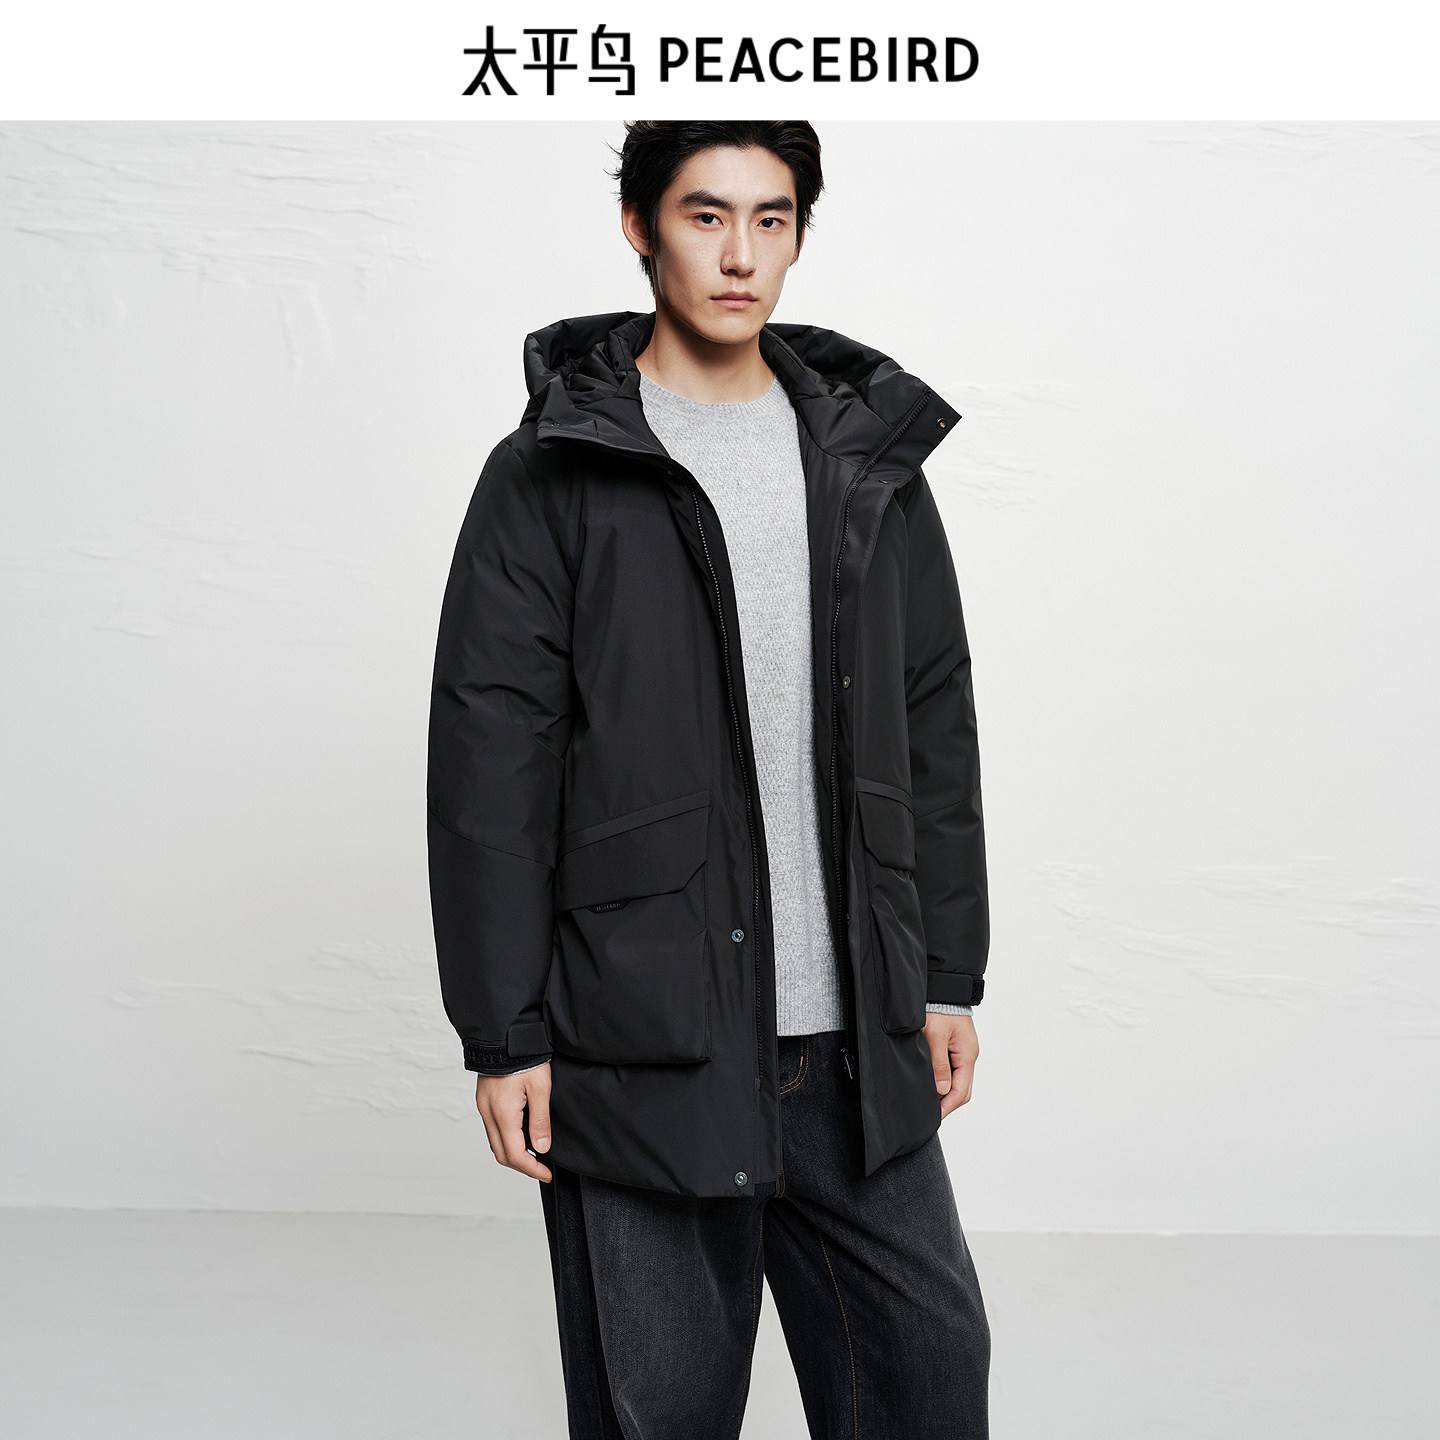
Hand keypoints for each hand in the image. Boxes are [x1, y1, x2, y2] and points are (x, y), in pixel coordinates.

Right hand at [475, 1064, 552, 1181]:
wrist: (504, 1034)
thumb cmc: (524, 1057)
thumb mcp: (540, 1087)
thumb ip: (540, 1120)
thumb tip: (542, 1148)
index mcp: (503, 1113)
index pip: (515, 1155)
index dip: (532, 1169)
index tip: (546, 1174)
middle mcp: (488, 1114)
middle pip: (501, 1154)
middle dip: (522, 1165)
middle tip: (542, 1168)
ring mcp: (483, 1107)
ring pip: (495, 1142)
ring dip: (513, 1153)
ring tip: (534, 1153)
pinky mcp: (484, 1100)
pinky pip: (492, 1129)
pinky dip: (506, 1139)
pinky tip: (521, 1134)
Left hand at [924, 1013, 977, 1119]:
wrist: (942, 989)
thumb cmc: (940, 1007)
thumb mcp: (936, 1036)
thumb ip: (939, 1063)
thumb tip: (942, 1089)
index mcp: (967, 1054)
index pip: (962, 1090)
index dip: (948, 1106)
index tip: (935, 1116)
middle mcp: (968, 1055)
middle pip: (963, 1089)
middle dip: (949, 1103)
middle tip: (932, 1113)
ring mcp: (963, 1051)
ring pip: (959, 1080)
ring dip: (947, 1092)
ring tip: (930, 1101)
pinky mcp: (956, 1047)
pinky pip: (954, 1070)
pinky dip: (945, 1080)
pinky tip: (933, 1083)